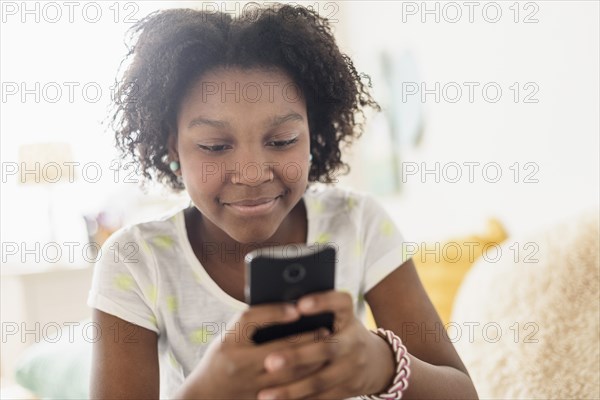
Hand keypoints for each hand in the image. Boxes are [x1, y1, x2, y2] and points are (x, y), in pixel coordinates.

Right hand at [177, 303, 330, 398]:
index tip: (295, 309)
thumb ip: (250, 327)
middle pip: (280, 349)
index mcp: (228, 343)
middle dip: (306, 339)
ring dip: (313, 360)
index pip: (251, 320)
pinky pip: (290, 392)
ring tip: (327, 349)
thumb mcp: (227, 339)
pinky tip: (319, 372)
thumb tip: (286, 310)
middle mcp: (238, 365)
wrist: (203, 398)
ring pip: (290, 374)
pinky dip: (306, 381)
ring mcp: (250, 387)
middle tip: (325, 330)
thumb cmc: (219, 361)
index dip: (274, 312)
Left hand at [257, 291, 395, 399]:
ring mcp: (353, 367)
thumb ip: (315, 311)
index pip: (341, 302)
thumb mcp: (337, 316)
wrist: (376, 361)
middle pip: (327, 348)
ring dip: (292, 389)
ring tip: (264, 394)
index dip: (322, 301)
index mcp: (348, 316)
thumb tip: (278, 308)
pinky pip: (322, 398)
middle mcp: (354, 340)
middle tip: (268, 362)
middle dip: (297, 356)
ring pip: (320, 380)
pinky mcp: (349, 389)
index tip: (300, 304)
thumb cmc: (341, 331)